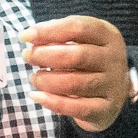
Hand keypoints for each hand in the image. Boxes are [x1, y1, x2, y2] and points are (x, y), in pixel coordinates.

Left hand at [22, 16, 128, 130]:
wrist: (113, 91)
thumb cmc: (87, 61)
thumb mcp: (78, 41)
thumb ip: (56, 36)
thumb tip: (30, 37)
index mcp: (108, 36)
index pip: (79, 28)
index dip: (48, 31)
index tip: (24, 36)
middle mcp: (114, 59)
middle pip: (76, 56)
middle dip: (44, 56)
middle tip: (27, 57)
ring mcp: (112, 85)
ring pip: (73, 83)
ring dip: (46, 80)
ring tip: (34, 78)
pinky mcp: (105, 109)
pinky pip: (75, 107)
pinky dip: (51, 102)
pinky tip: (36, 96)